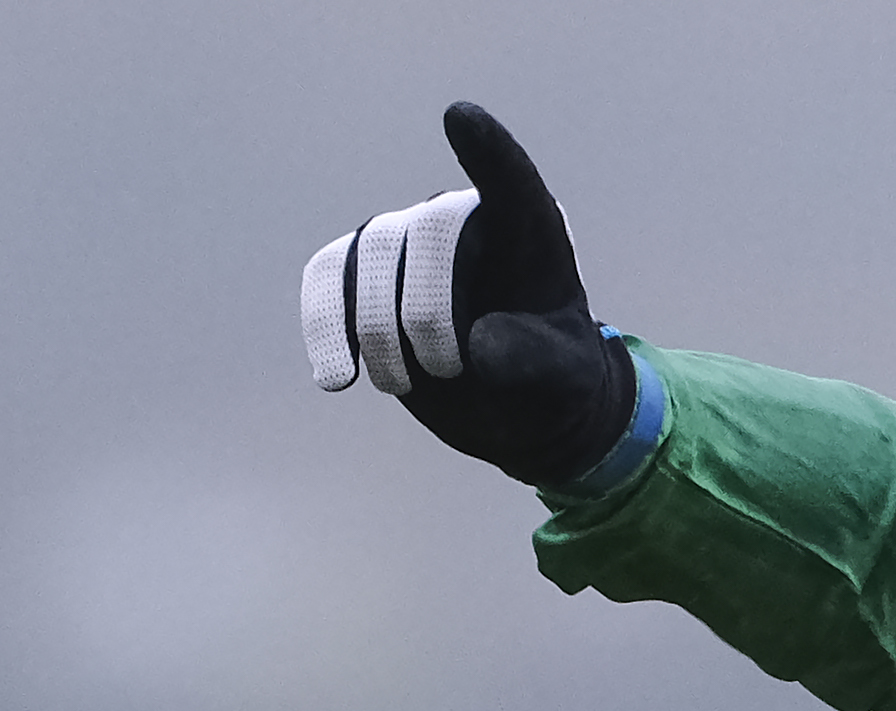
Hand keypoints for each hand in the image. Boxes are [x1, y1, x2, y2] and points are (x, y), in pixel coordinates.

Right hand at [299, 103, 639, 486]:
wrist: (512, 405)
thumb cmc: (552, 375)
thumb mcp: (567, 376)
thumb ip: (537, 358)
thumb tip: (478, 347)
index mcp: (528, 229)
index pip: (509, 179)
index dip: (484, 149)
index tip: (459, 119)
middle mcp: (461, 218)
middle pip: (425, 235)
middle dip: (426, 314)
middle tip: (449, 372)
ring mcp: (407, 239)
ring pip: (369, 256)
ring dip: (379, 332)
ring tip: (406, 383)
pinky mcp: (363, 271)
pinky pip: (328, 278)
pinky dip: (327, 326)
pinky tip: (337, 377)